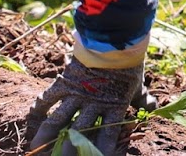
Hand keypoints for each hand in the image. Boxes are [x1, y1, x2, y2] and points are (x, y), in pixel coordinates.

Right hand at [24, 57, 148, 155]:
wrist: (116, 40)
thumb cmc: (128, 63)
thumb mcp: (137, 83)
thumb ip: (142, 98)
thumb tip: (154, 106)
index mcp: (114, 106)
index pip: (108, 135)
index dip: (103, 150)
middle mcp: (94, 104)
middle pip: (79, 133)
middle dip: (69, 149)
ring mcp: (77, 94)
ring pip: (58, 121)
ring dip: (46, 137)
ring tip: (36, 149)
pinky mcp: (65, 82)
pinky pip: (47, 99)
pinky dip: (37, 108)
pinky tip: (31, 119)